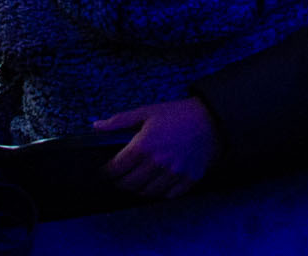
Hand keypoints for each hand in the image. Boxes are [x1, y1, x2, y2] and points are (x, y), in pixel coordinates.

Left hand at [95, 97, 219, 197]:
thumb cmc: (177, 114)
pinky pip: (167, 196)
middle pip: (129, 184)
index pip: (116, 169)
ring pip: (147, 193)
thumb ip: (120, 121)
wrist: (211, 120)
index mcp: (144, 145)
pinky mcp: (187, 181)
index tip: (104, 171)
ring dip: (137, 189)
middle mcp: (157, 163)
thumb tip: (97, 126)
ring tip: (135, 181)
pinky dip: (158, 193)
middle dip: (120, 182)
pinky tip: (155, 183)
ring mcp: (173, 174)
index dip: (106, 172)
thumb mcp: (146, 112)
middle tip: (118, 178)